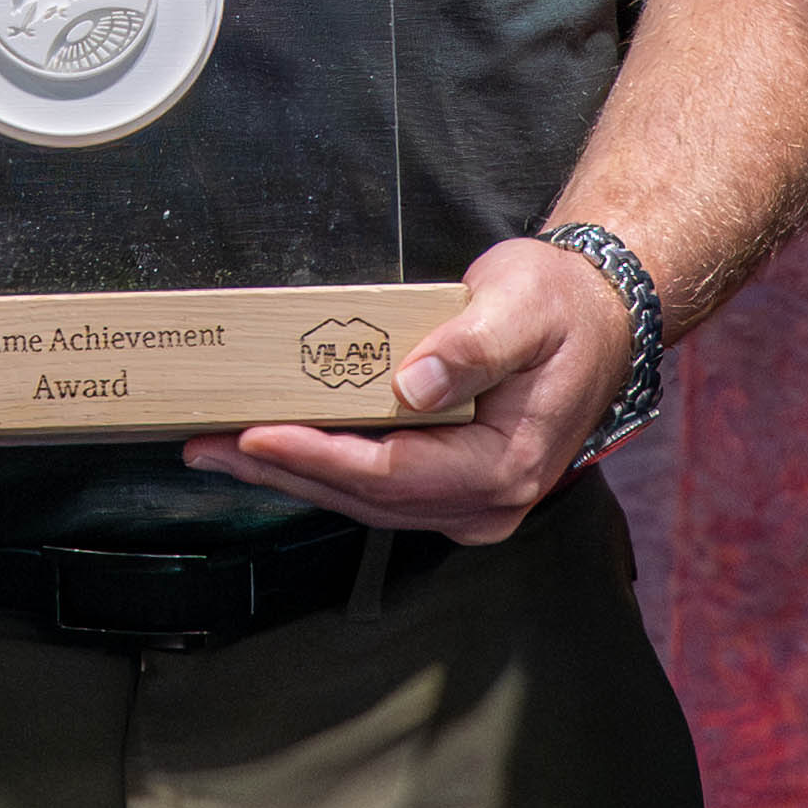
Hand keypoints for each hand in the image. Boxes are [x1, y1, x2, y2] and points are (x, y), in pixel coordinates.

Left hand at [191, 236, 626, 541]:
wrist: (599, 318)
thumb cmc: (562, 307)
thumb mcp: (522, 306)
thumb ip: (470, 346)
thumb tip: (413, 382)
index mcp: (507, 464)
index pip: (393, 472)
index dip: (319, 457)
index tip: (256, 434)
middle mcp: (488, 500)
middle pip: (366, 497)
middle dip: (283, 471)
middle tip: (207, 445)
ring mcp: (470, 502)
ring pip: (364, 500)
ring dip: (292, 475)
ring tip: (220, 450)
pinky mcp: (452, 487)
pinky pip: (377, 488)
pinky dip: (322, 470)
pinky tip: (276, 451)